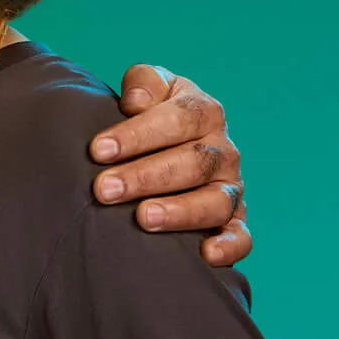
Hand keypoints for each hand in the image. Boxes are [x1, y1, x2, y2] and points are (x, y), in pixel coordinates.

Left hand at [90, 66, 248, 266]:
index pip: (178, 118)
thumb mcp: (147, 90)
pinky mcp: (233, 221)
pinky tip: (205, 256)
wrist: (164, 150)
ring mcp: (230, 187)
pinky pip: (240, 236)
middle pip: (193, 162)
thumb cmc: (148, 120)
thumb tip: (135, 101)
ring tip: (143, 218)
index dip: (138, 133)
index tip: (97, 150)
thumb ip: (143, 82)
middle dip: (145, 176)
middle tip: (103, 190)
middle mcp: (222, 150)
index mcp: (204, 112)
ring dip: (180, 211)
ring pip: (215, 201)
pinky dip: (229, 246)